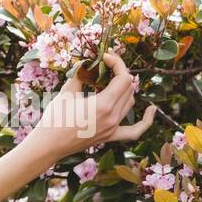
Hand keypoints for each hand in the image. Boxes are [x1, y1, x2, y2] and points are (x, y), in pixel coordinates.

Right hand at [30, 52, 156, 159]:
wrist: (49, 144)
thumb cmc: (55, 117)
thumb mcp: (67, 91)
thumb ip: (80, 75)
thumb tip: (87, 63)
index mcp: (103, 105)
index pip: (123, 78)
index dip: (117, 63)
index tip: (105, 57)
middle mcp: (113, 117)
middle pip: (129, 88)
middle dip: (119, 72)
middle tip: (105, 65)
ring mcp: (113, 128)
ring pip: (131, 102)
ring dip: (125, 87)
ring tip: (111, 80)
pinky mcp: (110, 136)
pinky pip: (135, 130)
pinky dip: (146, 120)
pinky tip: (152, 110)